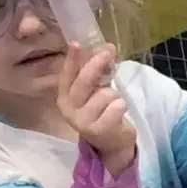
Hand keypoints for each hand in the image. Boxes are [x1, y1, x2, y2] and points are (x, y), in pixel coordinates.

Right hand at [57, 46, 135, 176]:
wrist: (112, 144)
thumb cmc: (102, 113)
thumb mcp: (95, 92)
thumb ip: (97, 73)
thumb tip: (106, 47)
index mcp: (65, 99)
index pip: (66, 76)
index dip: (71, 60)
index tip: (76, 44)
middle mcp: (70, 110)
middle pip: (84, 81)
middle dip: (97, 63)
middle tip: (108, 51)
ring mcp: (83, 121)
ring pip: (105, 94)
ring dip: (115, 95)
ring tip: (114, 103)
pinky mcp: (99, 129)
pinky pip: (116, 106)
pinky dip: (121, 105)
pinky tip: (118, 112)